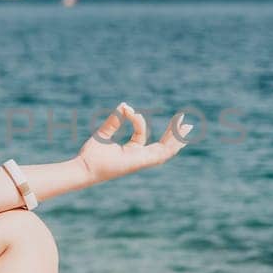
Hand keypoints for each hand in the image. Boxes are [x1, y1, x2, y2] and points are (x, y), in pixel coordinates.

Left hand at [76, 102, 192, 183]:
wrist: (85, 167)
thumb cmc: (91, 154)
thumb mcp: (104, 133)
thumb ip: (114, 120)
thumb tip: (124, 105)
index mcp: (130, 152)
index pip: (141, 134)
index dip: (137, 120)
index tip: (127, 109)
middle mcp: (138, 158)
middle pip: (161, 147)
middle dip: (173, 135)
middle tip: (185, 122)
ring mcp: (141, 161)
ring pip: (165, 151)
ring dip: (177, 139)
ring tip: (187, 127)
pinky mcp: (141, 162)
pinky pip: (161, 154)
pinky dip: (171, 145)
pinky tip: (179, 137)